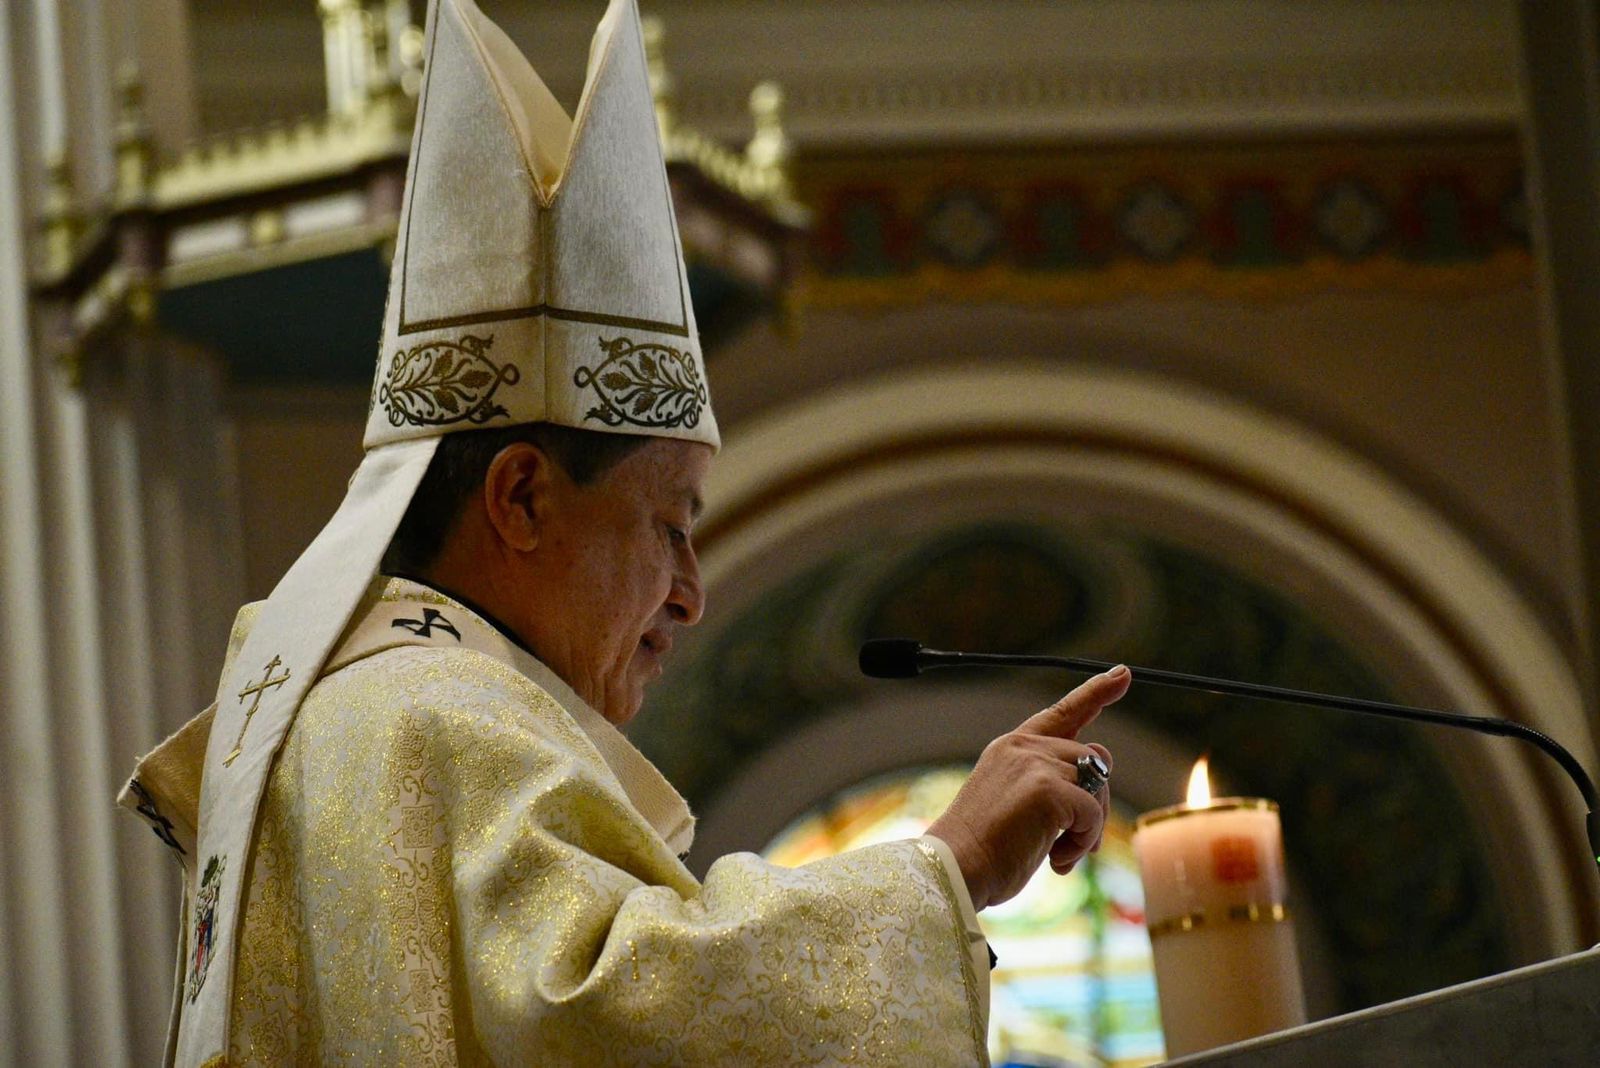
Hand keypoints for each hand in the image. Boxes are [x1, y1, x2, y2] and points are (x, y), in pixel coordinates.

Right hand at [926, 666, 1128, 910]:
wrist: (955, 869)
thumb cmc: (983, 850)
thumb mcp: (1016, 803)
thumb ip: (1051, 783)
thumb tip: (1099, 780)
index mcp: (1012, 748)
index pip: (1062, 713)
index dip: (1095, 693)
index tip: (1122, 674)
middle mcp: (1024, 747)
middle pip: (1094, 758)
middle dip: (1096, 801)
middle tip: (1076, 844)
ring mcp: (1036, 764)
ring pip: (1097, 786)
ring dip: (1088, 828)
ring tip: (1058, 856)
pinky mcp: (1049, 790)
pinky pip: (1093, 814)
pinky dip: (1083, 843)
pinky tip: (1055, 860)